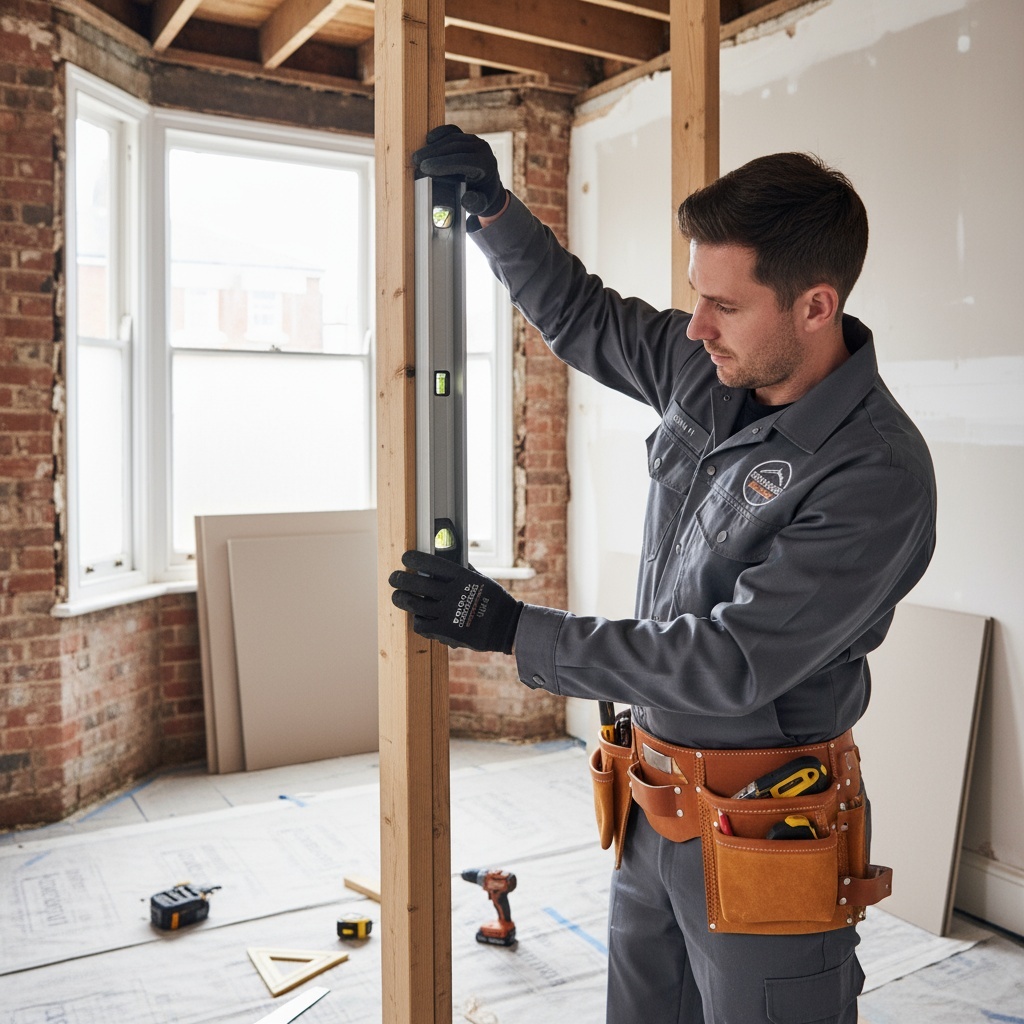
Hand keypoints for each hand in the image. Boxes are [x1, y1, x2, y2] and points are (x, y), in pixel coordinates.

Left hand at [389, 550, 522, 653]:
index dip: (414, 559)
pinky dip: (417, 620)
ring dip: (401, 599)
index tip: (406, 557)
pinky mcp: (446, 631)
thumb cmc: (495, 601)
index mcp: (462, 577)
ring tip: (398, 596)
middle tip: (394, 578)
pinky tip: (418, 616)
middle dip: (399, 579)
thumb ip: (464, 569)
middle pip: (415, 583)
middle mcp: (453, 593)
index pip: (431, 563)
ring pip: (413, 604)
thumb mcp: (481, 580)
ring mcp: (448, 613)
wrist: (507, 628)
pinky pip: (421, 624)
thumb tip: (451, 555)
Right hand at [412, 125, 506, 217]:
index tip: (424, 168)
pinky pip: (452, 130)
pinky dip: (439, 133)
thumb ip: (475, 204)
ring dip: (432, 146)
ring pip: (451, 138)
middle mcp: (482, 149)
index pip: (462, 160)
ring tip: (417, 156)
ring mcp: (475, 140)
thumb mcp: (480, 206)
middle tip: (416, 161)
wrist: (488, 186)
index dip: (442, 163)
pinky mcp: (467, 136)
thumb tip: (466, 198)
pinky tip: (428, 140)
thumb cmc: (481, 196)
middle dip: (433, 153)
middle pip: (454, 147)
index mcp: (486, 164)